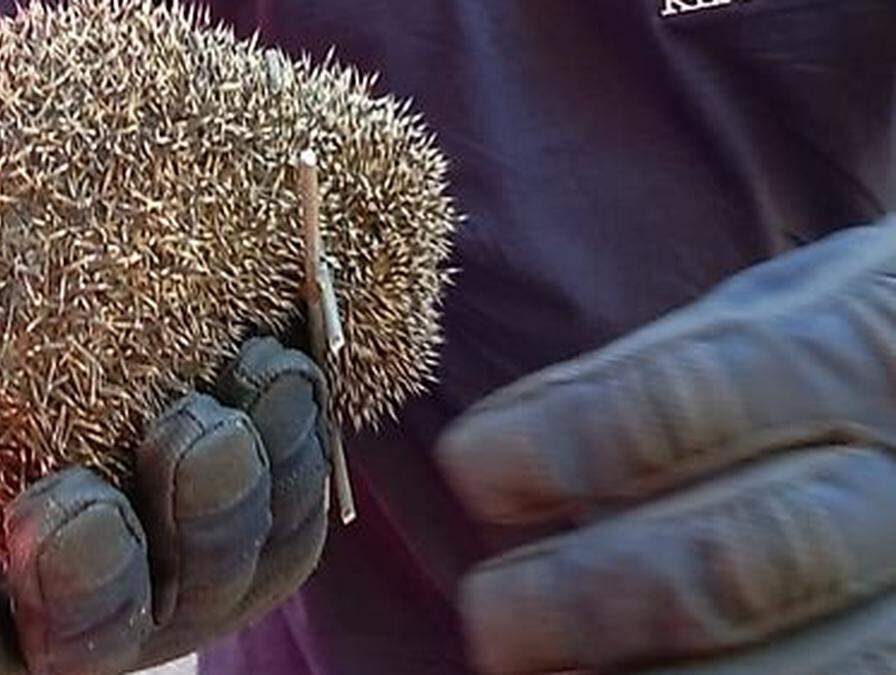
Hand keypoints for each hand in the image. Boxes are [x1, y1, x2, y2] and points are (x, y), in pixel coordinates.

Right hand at [0, 336, 330, 673]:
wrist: (139, 323)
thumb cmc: (3, 372)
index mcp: (4, 600)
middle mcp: (110, 606)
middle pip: (97, 637)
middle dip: (82, 586)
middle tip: (66, 509)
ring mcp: (206, 571)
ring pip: (219, 568)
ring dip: (211, 501)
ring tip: (200, 420)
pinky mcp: (284, 517)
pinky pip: (302, 499)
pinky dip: (293, 438)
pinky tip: (274, 366)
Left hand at [438, 219, 895, 673]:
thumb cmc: (837, 352)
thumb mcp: (767, 317)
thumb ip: (654, 382)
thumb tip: (491, 454)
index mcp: (856, 343)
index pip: (690, 397)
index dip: (569, 440)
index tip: (469, 467)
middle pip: (744, 558)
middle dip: (597, 596)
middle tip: (492, 619)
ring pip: (802, 667)